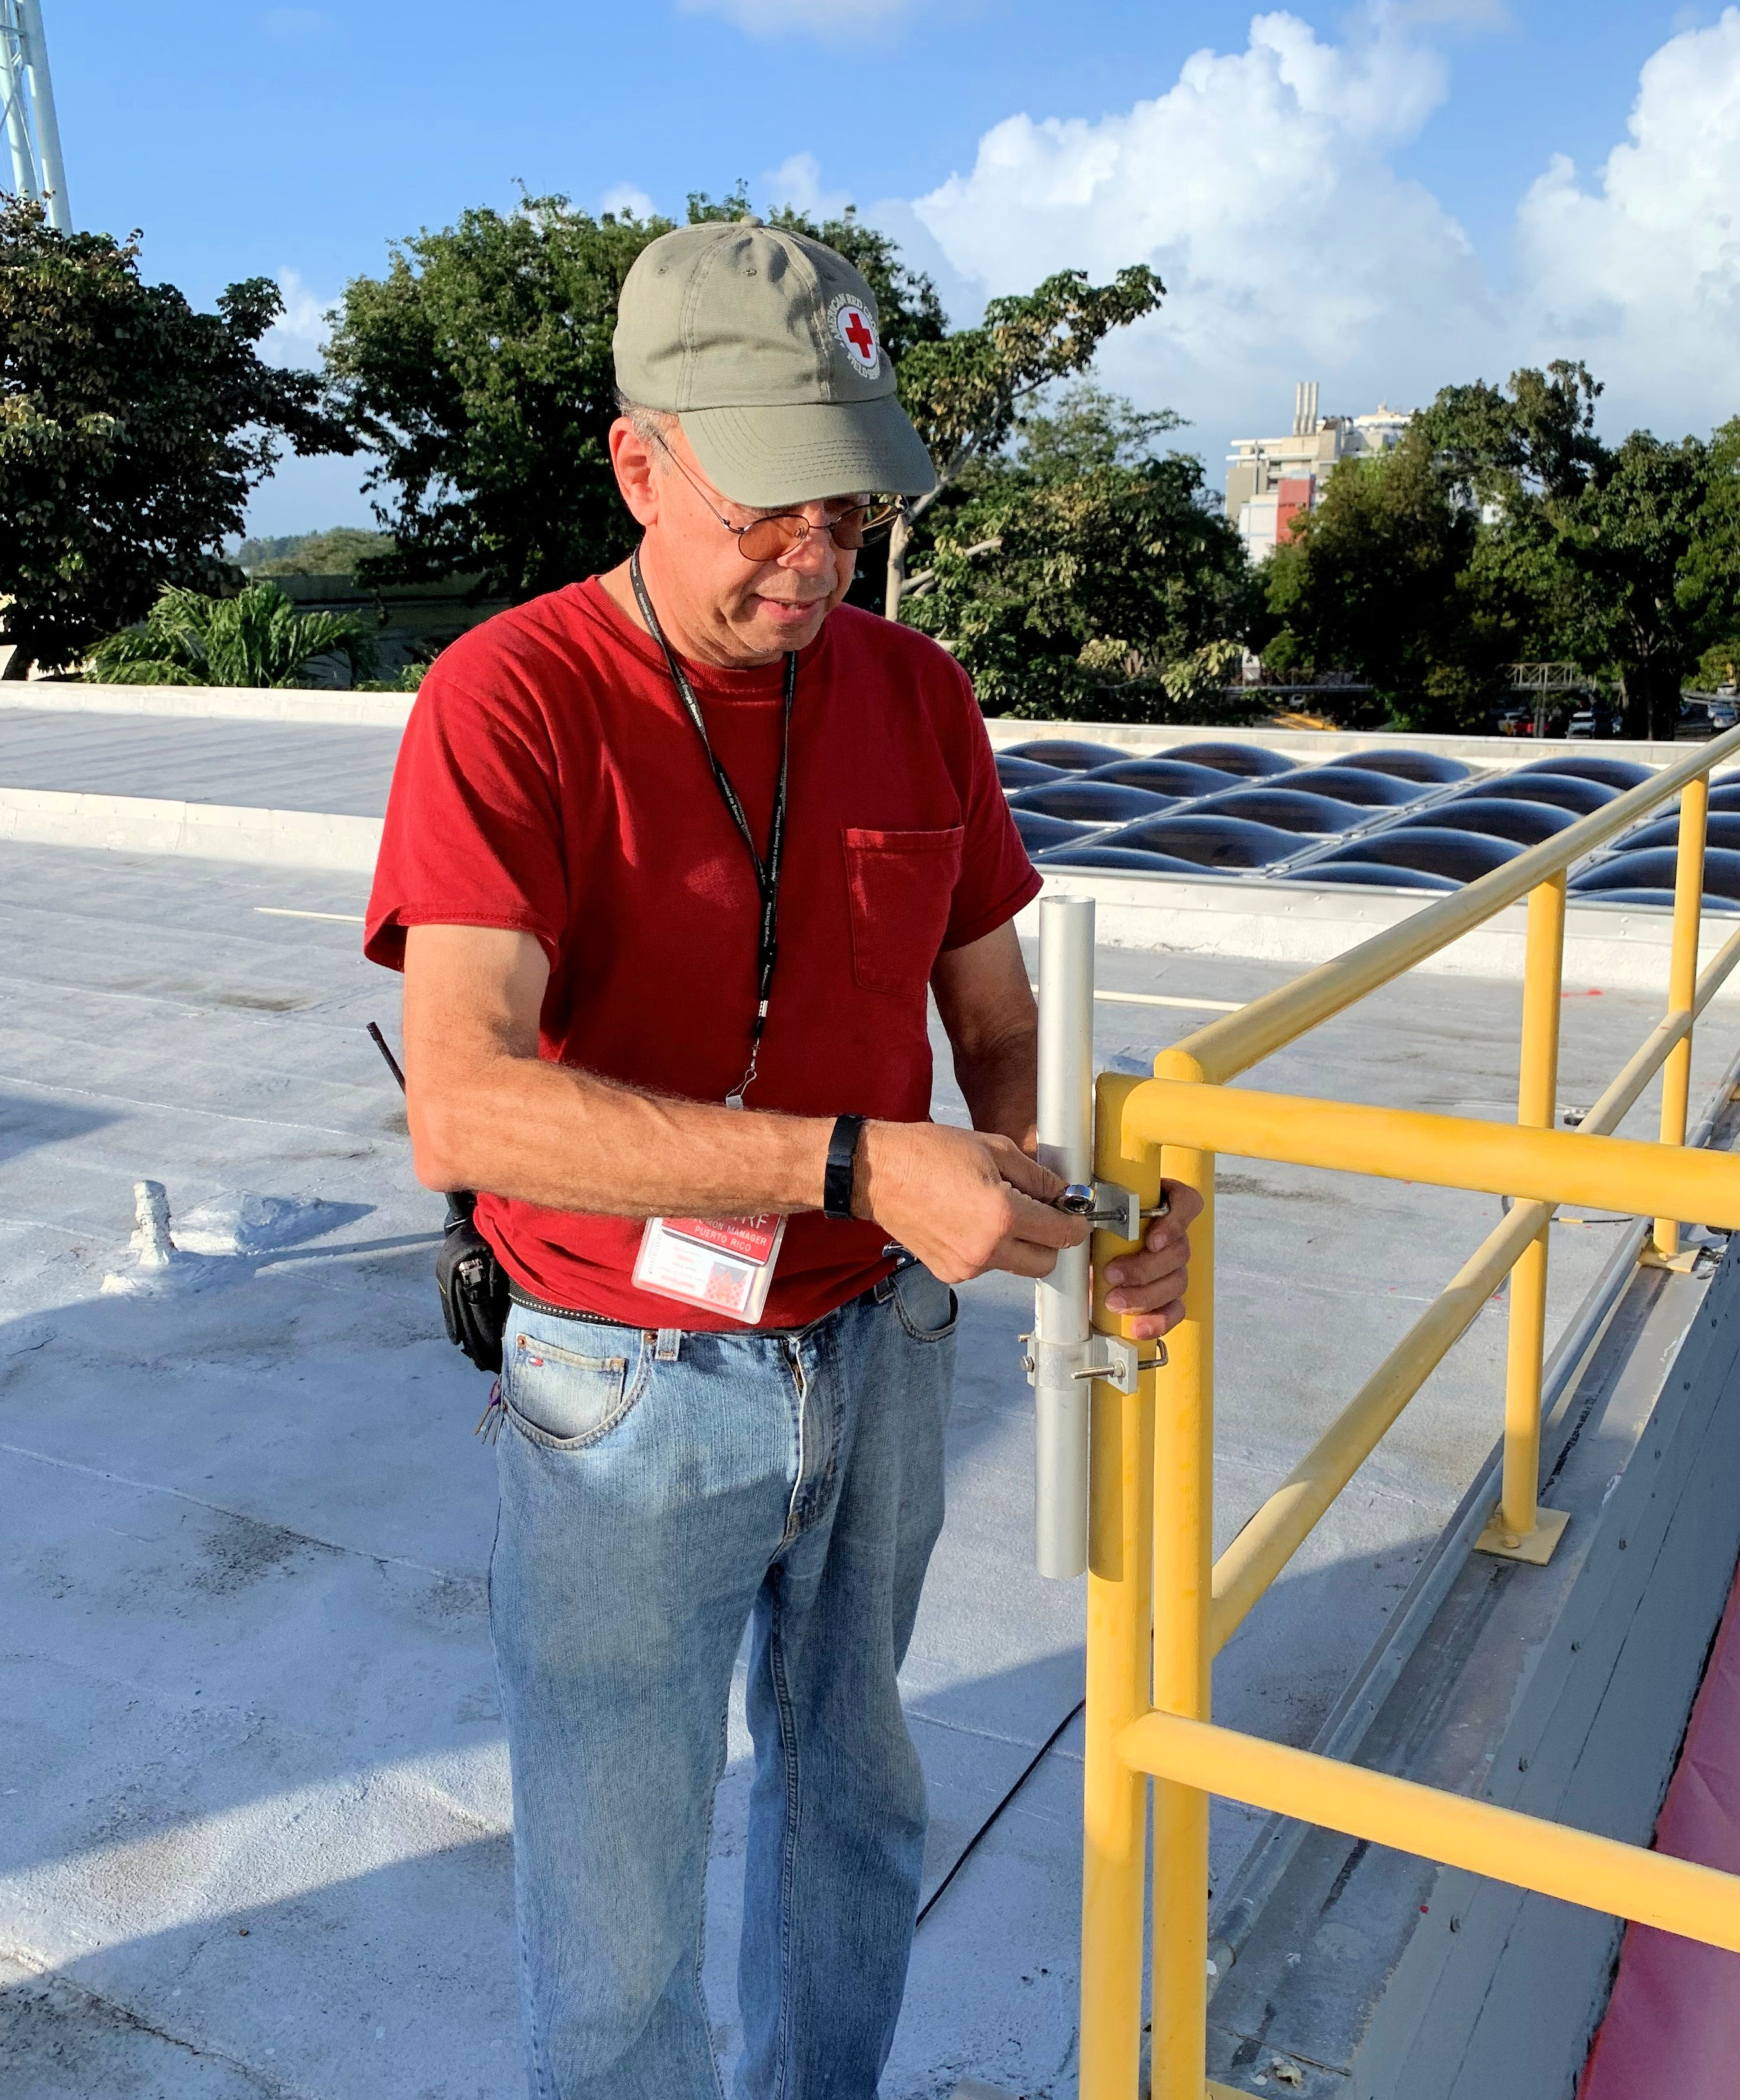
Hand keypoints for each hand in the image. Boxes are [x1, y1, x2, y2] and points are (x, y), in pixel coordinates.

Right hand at [855, 1122, 1088, 1284]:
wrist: (877, 1174)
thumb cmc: (930, 1153)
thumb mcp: (994, 1149)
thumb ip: (1037, 1177)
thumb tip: (1065, 1195)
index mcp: (1002, 1216)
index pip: (1062, 1234)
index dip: (1075, 1223)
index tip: (1075, 1214)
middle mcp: (987, 1250)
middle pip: (1045, 1263)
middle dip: (1051, 1240)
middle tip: (1042, 1213)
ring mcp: (966, 1267)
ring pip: (1015, 1265)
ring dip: (1019, 1244)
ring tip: (996, 1210)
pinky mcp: (949, 1273)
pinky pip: (986, 1266)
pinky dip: (990, 1249)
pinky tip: (970, 1221)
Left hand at [1101, 1180, 1203, 1341]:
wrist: (1088, 1245)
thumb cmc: (1094, 1222)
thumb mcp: (1093, 1210)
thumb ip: (1095, 1210)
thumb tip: (1078, 1225)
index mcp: (1162, 1202)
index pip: (1185, 1203)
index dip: (1174, 1223)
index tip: (1152, 1241)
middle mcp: (1173, 1234)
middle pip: (1178, 1251)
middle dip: (1144, 1268)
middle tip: (1112, 1274)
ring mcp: (1173, 1266)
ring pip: (1176, 1282)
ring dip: (1145, 1296)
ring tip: (1114, 1302)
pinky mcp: (1168, 1295)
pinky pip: (1174, 1309)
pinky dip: (1159, 1320)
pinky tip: (1139, 1327)